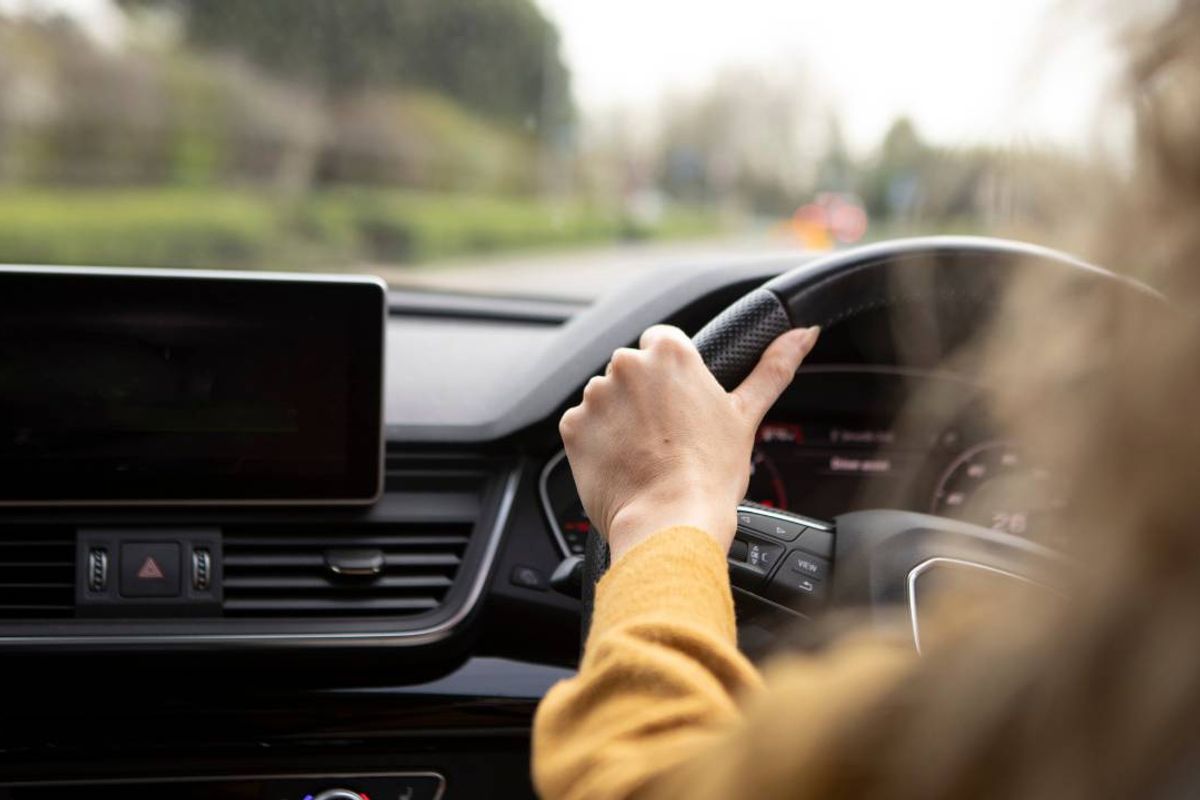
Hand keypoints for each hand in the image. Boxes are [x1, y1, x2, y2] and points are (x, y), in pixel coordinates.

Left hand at [559, 324, 819, 561]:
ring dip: (619, 419)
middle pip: (632, 370)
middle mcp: (627, 365)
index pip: (662, 342)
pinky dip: (597, 443)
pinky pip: (583, 426)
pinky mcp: (573, 426)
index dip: (672, 376)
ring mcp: (596, 395)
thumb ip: (773, 368)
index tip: (679, 404)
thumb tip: (803, 333)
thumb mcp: (746, 415)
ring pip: (606, 399)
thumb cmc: (711, 474)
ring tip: (645, 454)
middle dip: (644, 397)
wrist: (670, 522)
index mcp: (670, 353)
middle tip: (666, 436)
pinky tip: (622, 463)